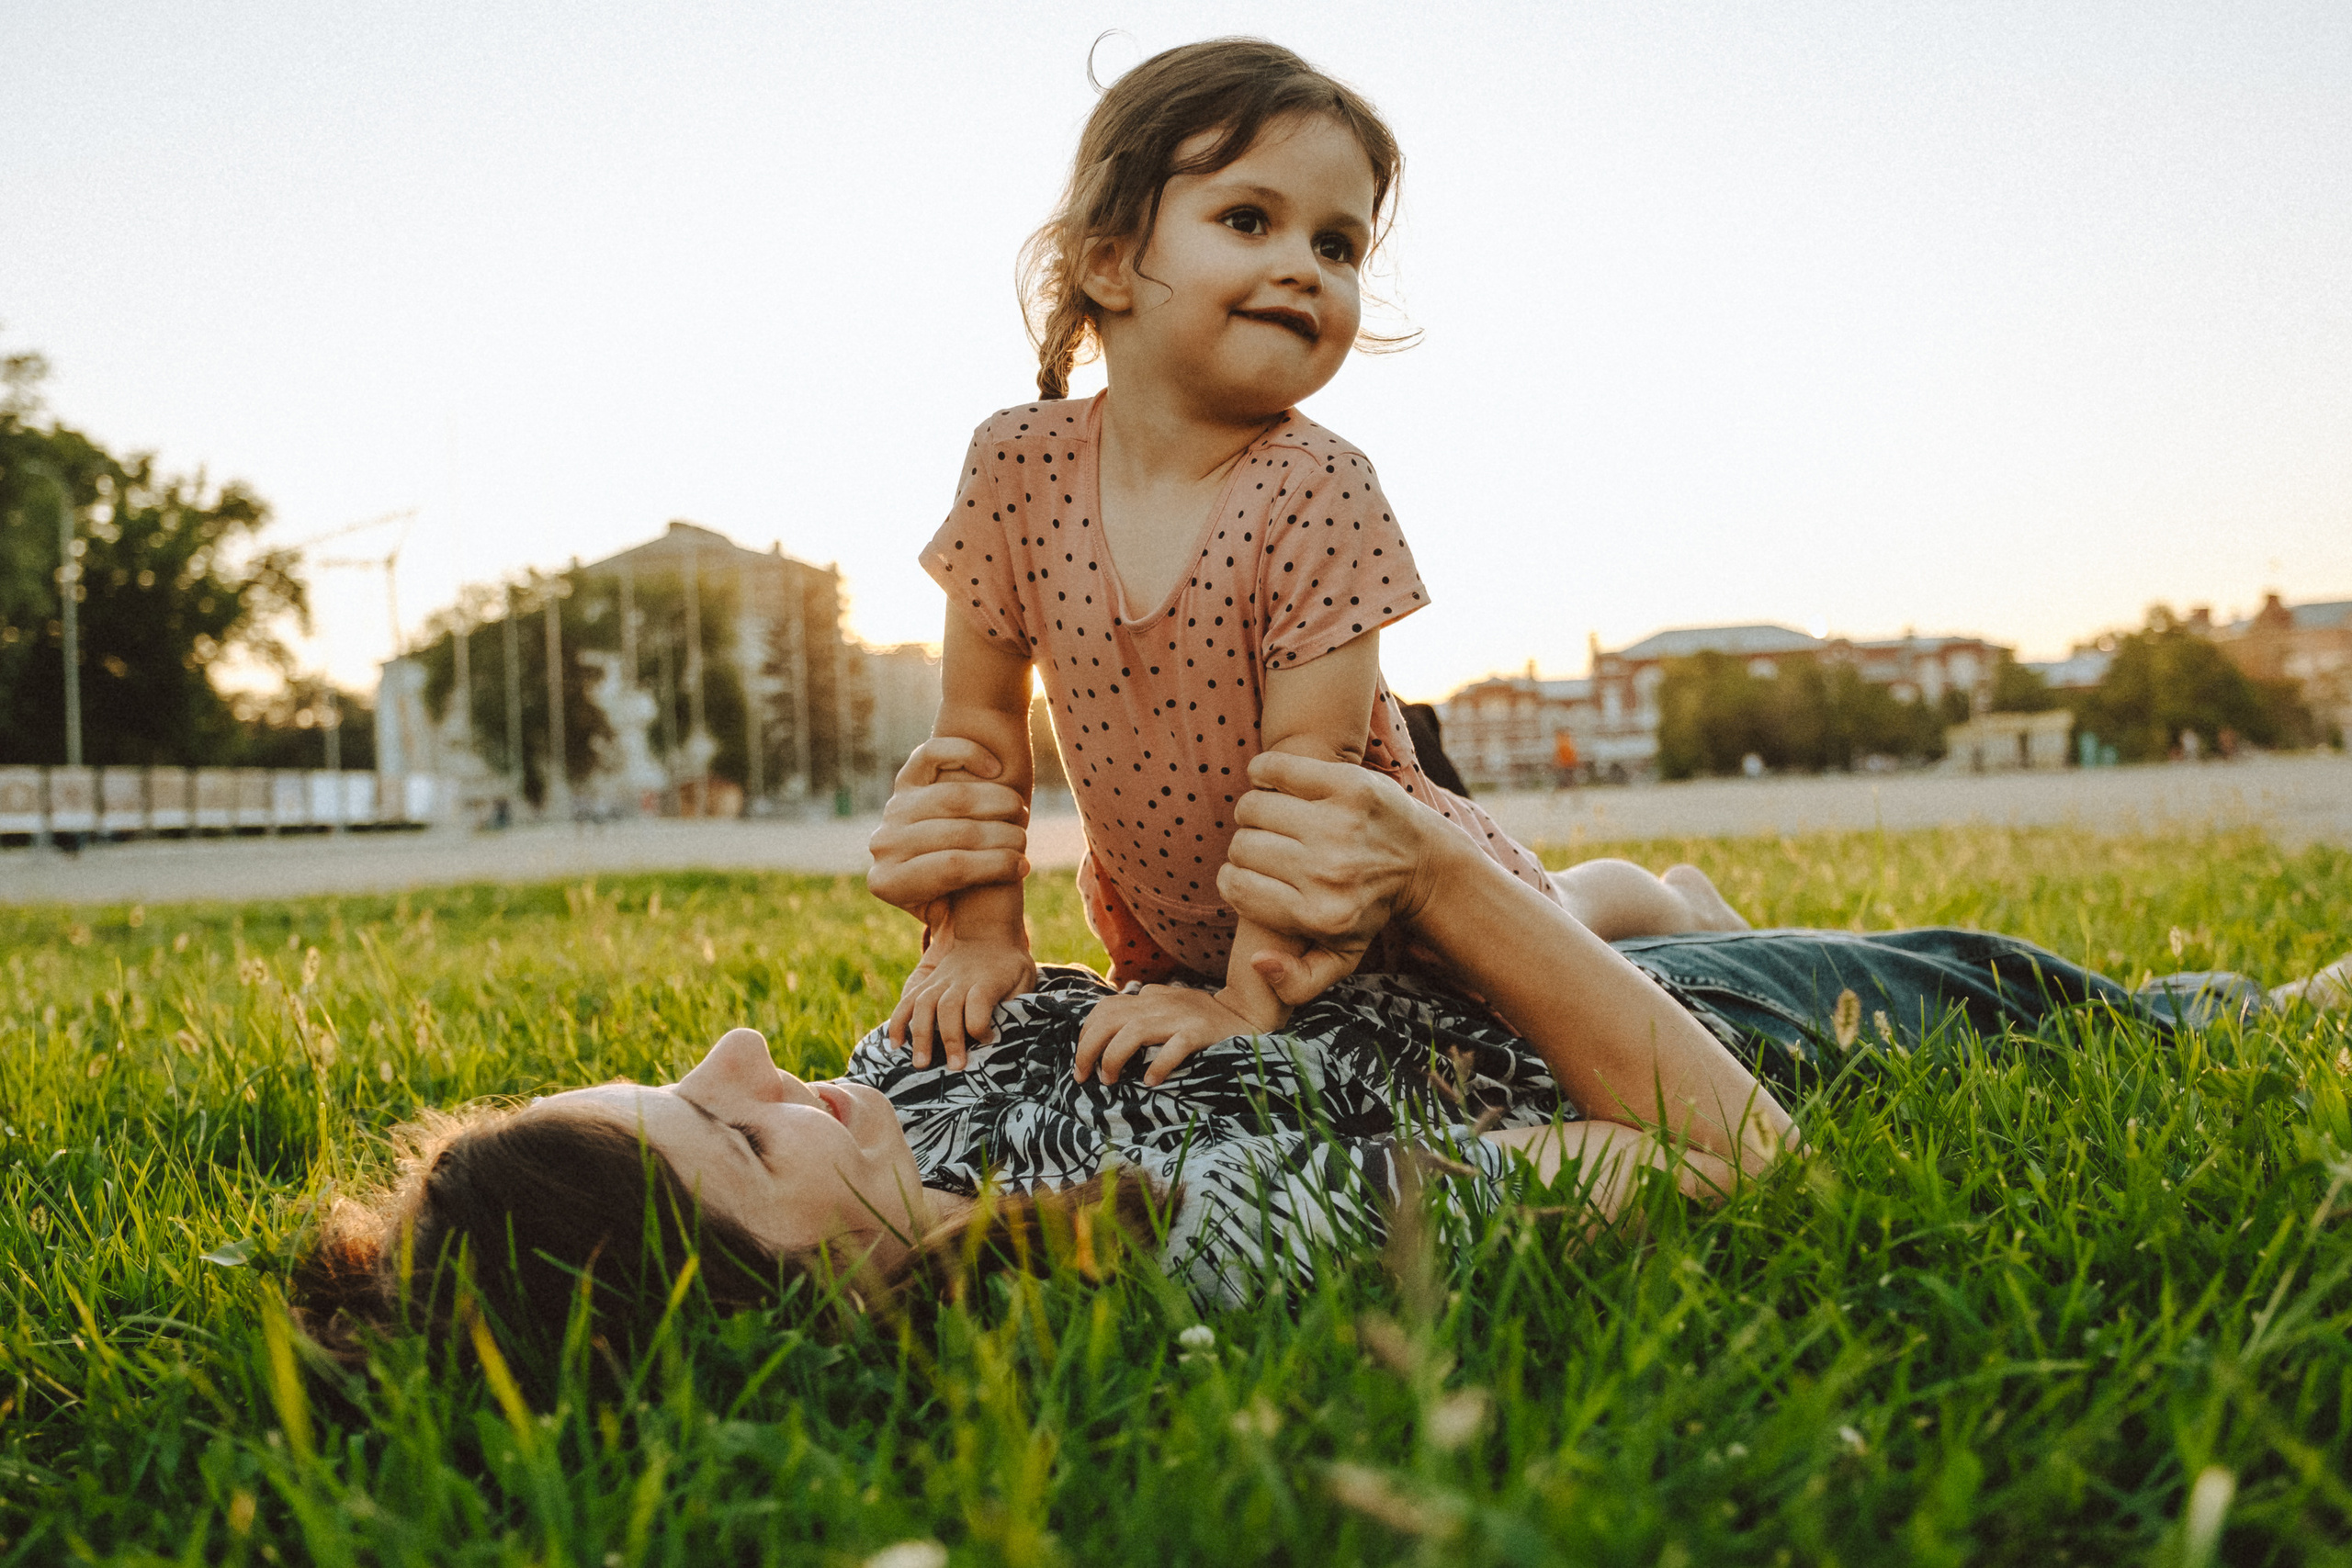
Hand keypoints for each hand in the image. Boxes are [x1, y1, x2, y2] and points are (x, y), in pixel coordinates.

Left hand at [867, 738, 1029, 927]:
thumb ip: (967, 913)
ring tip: (1020, 811)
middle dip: (999, 834)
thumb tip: (994, 936)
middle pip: (954, 831)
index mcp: (887, 884)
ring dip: (995, 801)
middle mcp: (883, 844)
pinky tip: (994, 769)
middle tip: (1025, 838)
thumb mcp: (956, 913)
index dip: (993, 864)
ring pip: (950, 795)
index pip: (950, 867)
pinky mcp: (904, 777)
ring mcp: (892, 808)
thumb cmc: (956, 894)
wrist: (936, 857)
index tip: (1024, 866)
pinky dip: (967, 755)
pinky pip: (934, 754)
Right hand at [888, 935, 1037, 1071]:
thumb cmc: (1010, 963)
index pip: (978, 1003)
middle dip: (950, 1039)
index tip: (988, 1040)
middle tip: (954, 1067)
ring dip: (920, 1035)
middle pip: (948, 1007)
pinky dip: (898, 1022)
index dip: (981, 1026)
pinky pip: (908, 1000)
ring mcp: (940, 979)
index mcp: (987, 979)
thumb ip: (1016, 1003)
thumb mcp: (1025, 978)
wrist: (987, 931)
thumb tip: (1007, 1032)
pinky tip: (895, 1044)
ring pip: (924, 1004)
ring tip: (920, 1064)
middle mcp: (960, 979)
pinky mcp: (927, 981)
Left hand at [1074, 984, 1260, 1086]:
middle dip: (1088, 1050)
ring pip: (1133, 1032)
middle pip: (1109, 1020)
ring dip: (1113, 1059)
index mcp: (1149, 997)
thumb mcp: (1168, 1008)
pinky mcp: (1200, 1032)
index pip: (1104, 1009)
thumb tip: (1108, 1029)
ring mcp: (1179, 1016)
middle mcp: (1159, 1003)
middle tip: (1085, 1078)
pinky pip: (1173, 1047)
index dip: (1085, 1035)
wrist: (1248, 1013)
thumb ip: (1141, 1013)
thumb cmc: (1202, 1019)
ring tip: (1110, 1082)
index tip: (1082, 1062)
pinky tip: (1151, 1083)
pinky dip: (1158, 1066)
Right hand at [1215, 752, 1453, 1005]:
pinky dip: (1263, 772)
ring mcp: (1340, 825)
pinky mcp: (1348, 785)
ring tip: (1272, 818)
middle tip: (1266, 845)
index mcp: (1320, 916)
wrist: (1423, 862)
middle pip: (1242, 846)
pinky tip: (1271, 782)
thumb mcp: (1340, 958)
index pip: (1236, 887)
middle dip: (1245, 845)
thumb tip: (1257, 962)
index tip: (1251, 874)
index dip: (1235, 878)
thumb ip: (1295, 981)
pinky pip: (1275, 769)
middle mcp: (1330, 872)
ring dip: (1254, 810)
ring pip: (1253, 807)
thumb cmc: (1368, 909)